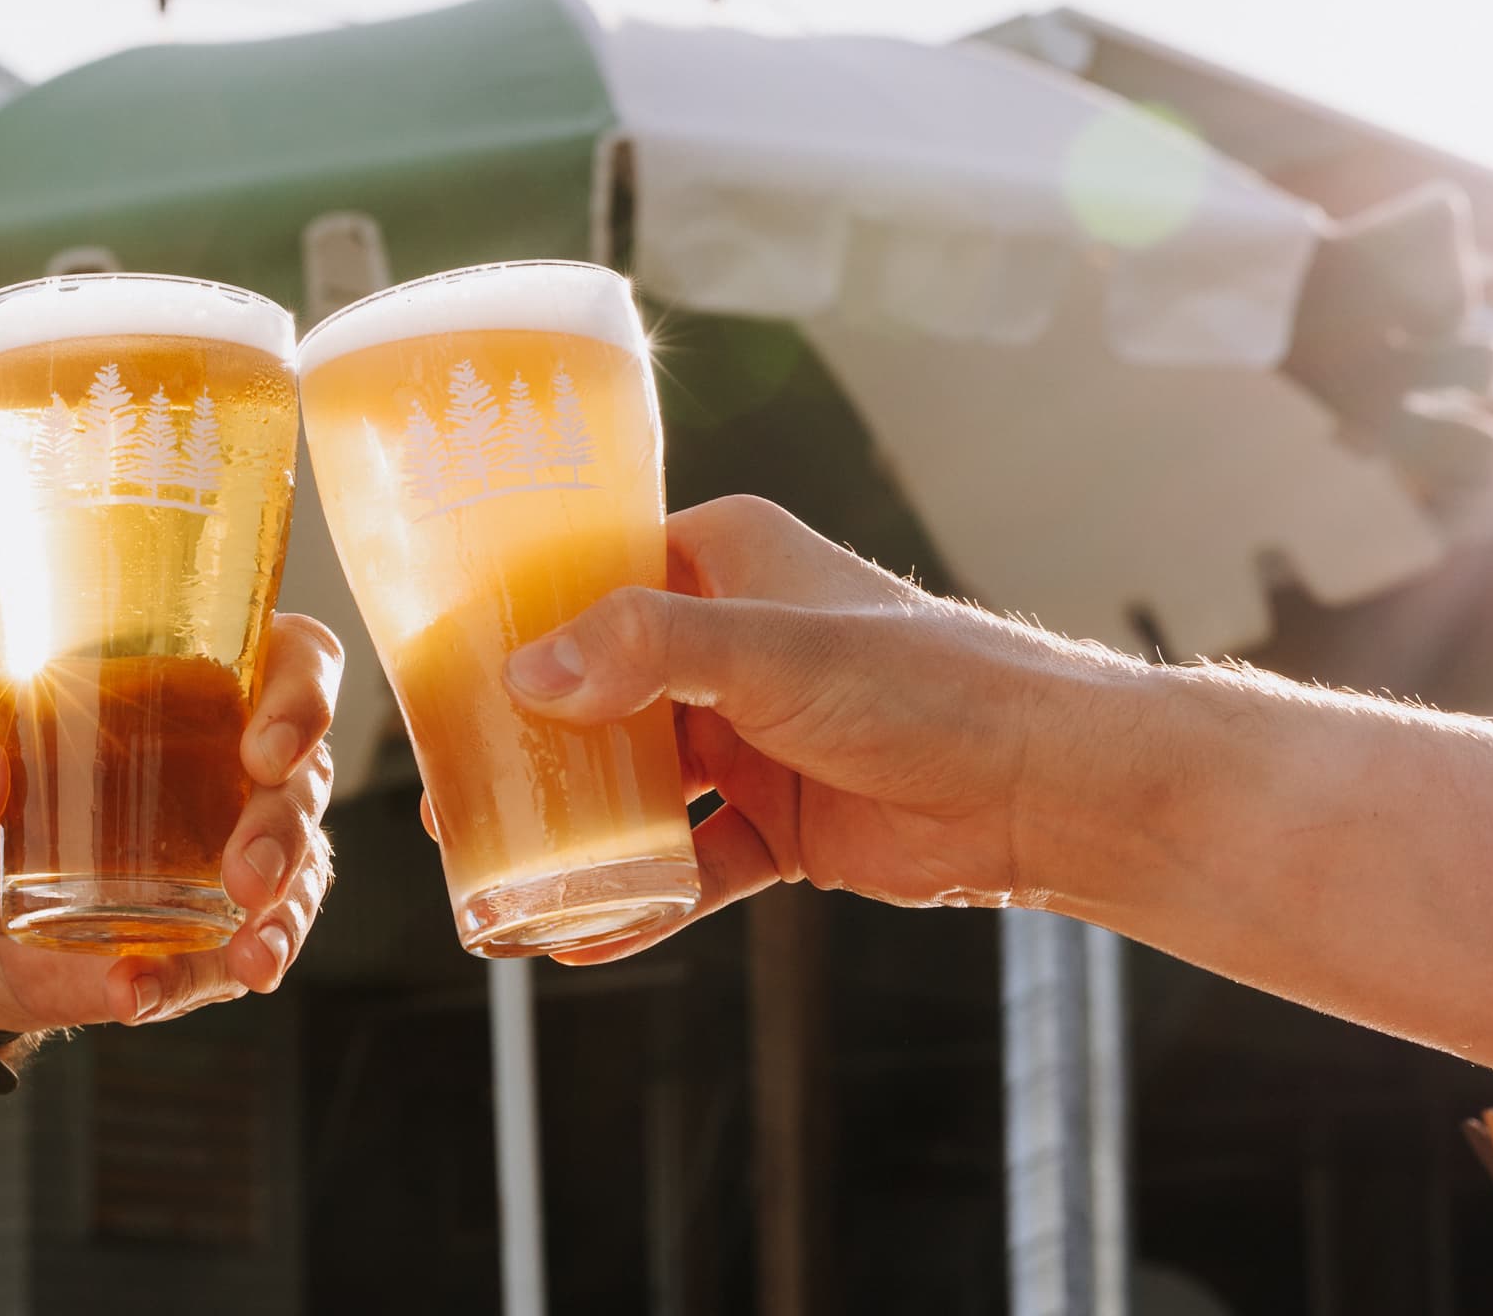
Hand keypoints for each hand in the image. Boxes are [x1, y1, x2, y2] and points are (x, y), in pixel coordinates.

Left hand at [0, 614, 341, 1032]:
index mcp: (191, 690)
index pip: (292, 662)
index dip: (303, 695)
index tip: (266, 745)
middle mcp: (231, 768)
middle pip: (305, 778)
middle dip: (285, 828)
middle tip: (245, 874)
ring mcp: (233, 856)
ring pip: (300, 874)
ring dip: (282, 916)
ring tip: (245, 956)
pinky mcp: (212, 937)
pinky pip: (232, 958)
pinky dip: (194, 981)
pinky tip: (139, 992)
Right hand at [485, 496, 1148, 964]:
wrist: (1050, 789)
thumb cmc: (928, 684)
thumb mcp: (771, 650)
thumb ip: (648, 652)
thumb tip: (528, 675)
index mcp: (725, 560)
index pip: (595, 574)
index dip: (519, 617)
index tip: (441, 663)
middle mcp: (730, 642)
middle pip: (600, 691)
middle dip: (529, 743)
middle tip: (450, 787)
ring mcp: (752, 738)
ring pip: (635, 783)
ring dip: (575, 826)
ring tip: (494, 865)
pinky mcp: (780, 823)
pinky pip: (688, 861)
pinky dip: (640, 894)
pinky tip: (582, 933)